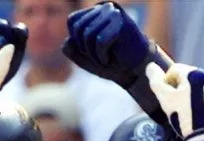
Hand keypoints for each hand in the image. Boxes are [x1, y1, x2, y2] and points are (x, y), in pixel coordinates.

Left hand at [62, 1, 172, 126]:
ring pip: (88, 35)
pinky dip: (101, 55)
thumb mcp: (82, 57)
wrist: (133, 70)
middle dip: (84, 48)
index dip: (77, 41)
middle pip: (78, 28)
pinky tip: (110, 58)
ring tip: (105, 57)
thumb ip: (70, 48)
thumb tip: (70, 40)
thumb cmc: (108, 61)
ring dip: (93, 54)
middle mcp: (105, 7)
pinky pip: (100, 41)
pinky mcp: (122, 23)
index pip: (72, 21)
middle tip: (98, 55)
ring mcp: (115, 13)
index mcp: (95, 11)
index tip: (90, 49)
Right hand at [146, 63, 203, 140]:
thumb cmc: (183, 115)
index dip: (166, 83)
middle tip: (176, 105)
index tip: (166, 97)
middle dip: (180, 88)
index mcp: (193, 73)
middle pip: (188, 77)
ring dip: (192, 94)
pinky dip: (202, 101)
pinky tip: (199, 113)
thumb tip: (150, 67)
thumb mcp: (166, 99)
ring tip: (188, 110)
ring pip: (199, 86)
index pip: (174, 70)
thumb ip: (156, 82)